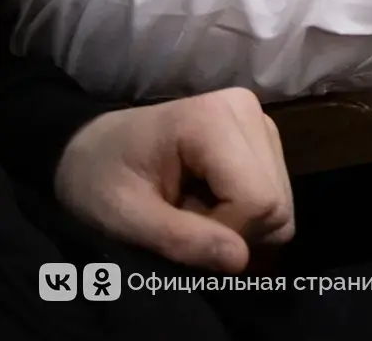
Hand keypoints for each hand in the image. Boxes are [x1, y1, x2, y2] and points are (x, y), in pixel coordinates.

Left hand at [54, 89, 294, 272]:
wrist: (91, 148)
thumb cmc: (98, 180)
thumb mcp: (122, 216)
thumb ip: (179, 239)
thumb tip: (241, 260)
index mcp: (213, 119)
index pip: (257, 199)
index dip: (223, 232)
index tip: (178, 230)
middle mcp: (248, 110)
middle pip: (276, 201)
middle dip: (234, 229)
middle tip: (183, 222)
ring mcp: (260, 121)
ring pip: (280, 201)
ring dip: (240, 222)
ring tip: (192, 210)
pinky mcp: (263, 135)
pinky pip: (275, 192)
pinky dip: (245, 211)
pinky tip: (209, 199)